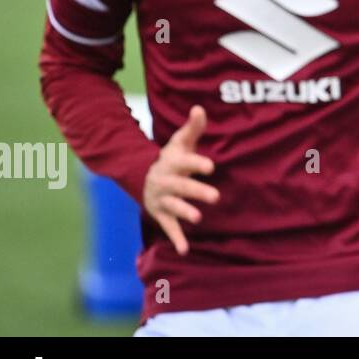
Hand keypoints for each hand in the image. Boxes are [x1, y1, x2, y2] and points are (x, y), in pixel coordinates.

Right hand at [142, 105, 218, 254]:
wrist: (142, 176)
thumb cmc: (172, 158)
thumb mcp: (180, 142)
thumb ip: (192, 128)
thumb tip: (200, 108)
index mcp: (171, 163)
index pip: (185, 163)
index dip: (197, 163)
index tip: (212, 166)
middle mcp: (165, 182)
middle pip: (181, 187)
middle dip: (196, 191)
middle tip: (216, 196)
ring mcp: (162, 199)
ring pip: (173, 207)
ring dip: (185, 212)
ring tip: (198, 217)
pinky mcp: (161, 214)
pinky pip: (168, 227)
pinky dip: (176, 238)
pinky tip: (185, 250)